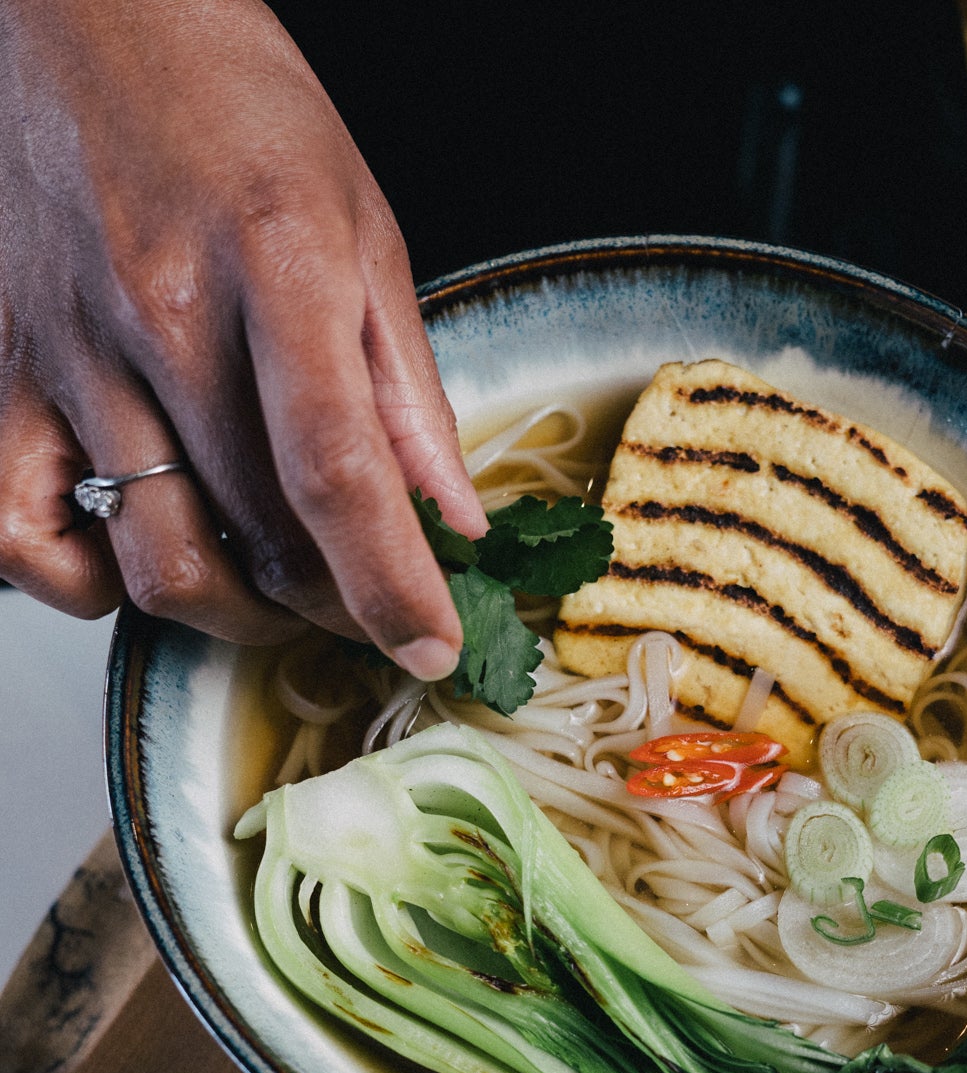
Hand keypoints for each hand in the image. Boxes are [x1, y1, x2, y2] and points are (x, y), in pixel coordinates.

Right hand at [0, 0, 485, 675]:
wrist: (89, 14)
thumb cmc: (232, 105)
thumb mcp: (363, 224)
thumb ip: (407, 386)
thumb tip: (454, 518)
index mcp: (277, 261)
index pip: (339, 470)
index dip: (392, 584)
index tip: (430, 645)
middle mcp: (162, 310)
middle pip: (259, 539)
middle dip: (330, 606)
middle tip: (358, 598)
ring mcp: (67, 349)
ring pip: (155, 564)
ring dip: (232, 613)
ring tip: (267, 587)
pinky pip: (22, 539)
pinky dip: (82, 584)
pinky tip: (135, 552)